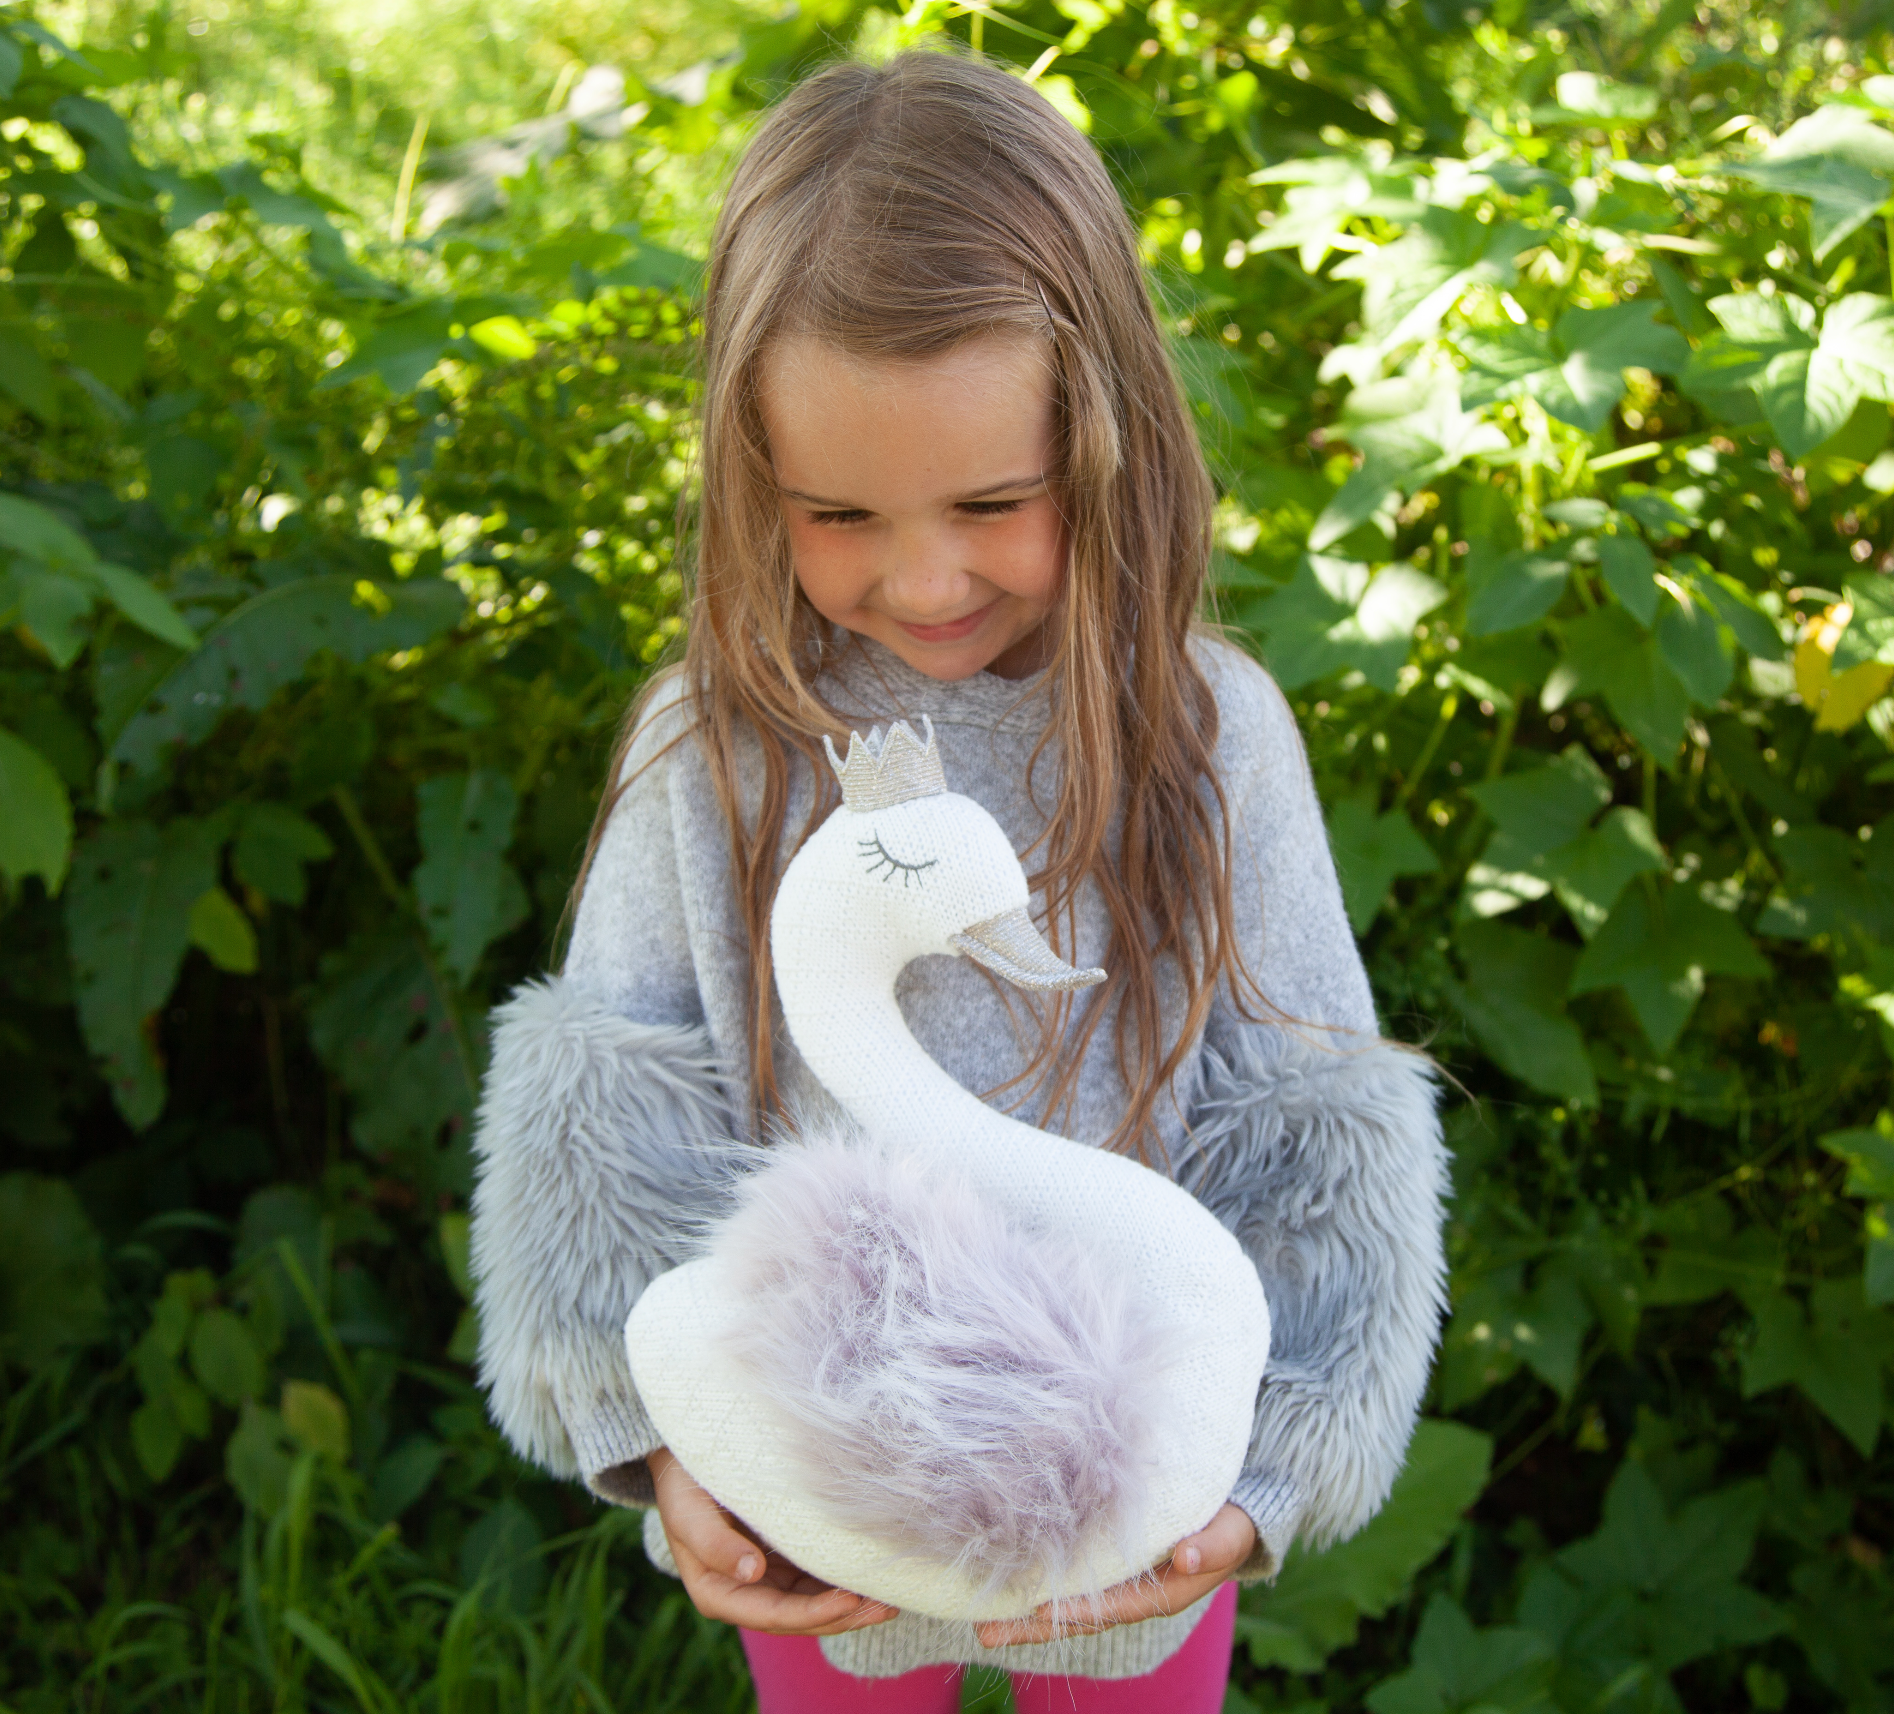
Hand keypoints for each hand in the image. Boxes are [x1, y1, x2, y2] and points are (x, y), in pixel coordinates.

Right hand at [647, 1446, 900, 1635]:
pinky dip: (844, 1579)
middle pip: (801, 1618)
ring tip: (889, 1597)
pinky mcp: (784, 1556)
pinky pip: (817, 1577)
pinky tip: (872, 1574)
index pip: (774, 1615)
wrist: (685, 1455)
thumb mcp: (687, 1509)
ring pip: (814, 1603)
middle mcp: (747, 1591)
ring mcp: (768, 1576)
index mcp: (718, 1593)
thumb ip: (713, 1542)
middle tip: (884, 1604)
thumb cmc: (683, 1481)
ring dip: (851, 1604)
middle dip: (843, 1616)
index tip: (850, 1598)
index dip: (814, 1614)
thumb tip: (750, 1573)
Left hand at [973, 1503, 1255, 1647]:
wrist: (1232, 1513)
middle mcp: (1131, 1594)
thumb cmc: (1231, 1524)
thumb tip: (1187, 1558)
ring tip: (981, 1618)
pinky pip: (1068, 1576)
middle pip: (1076, 1616)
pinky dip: (1039, 1582)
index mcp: (1159, 1594)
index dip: (1074, 1609)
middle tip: (985, 1629)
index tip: (1038, 1612)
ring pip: (1066, 1601)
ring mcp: (1115, 1581)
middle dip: (1031, 1625)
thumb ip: (1213, 1546)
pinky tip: (1005, 1579)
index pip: (1108, 1608)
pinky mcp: (1104, 1559)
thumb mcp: (1231, 1534)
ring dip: (1025, 1611)